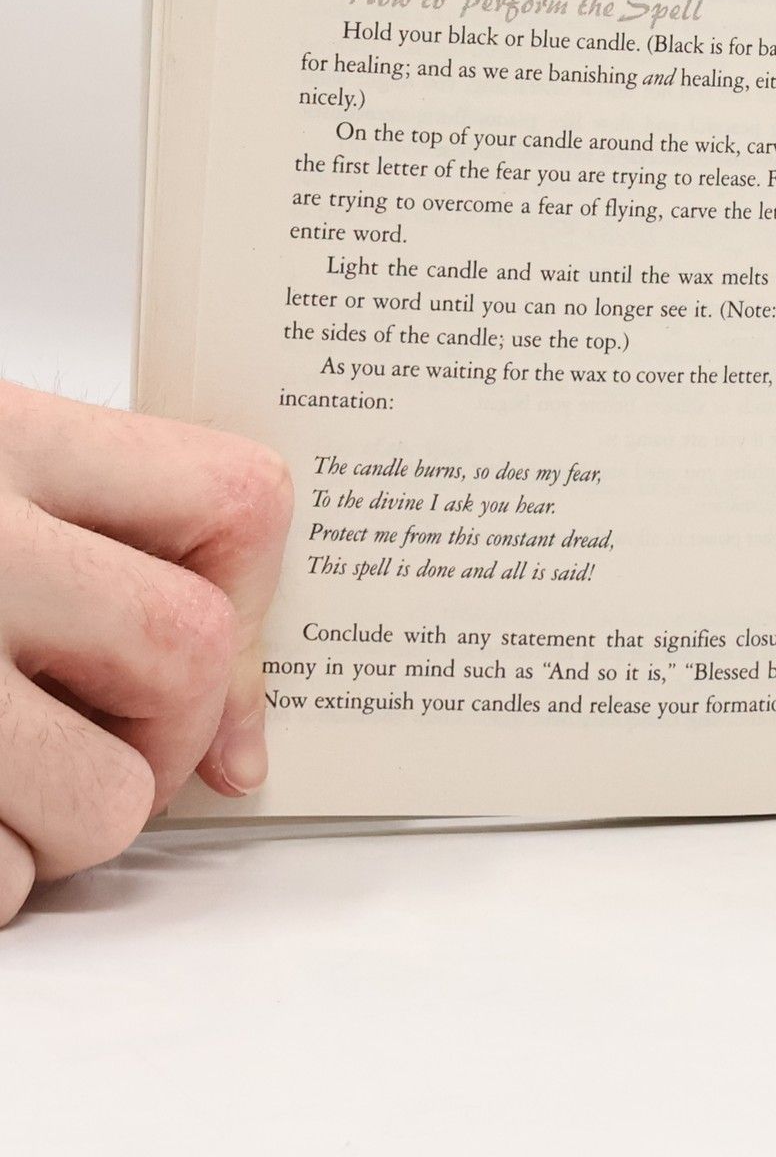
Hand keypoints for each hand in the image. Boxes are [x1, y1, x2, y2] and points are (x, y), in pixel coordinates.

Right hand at [0, 381, 290, 923]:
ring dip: (72, 831)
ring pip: (107, 797)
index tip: (220, 664)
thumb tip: (241, 754)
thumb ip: (98, 563)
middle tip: (105, 749)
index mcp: (6, 440)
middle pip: (189, 650)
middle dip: (172, 735)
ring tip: (6, 794)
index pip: (238, 500)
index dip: (256, 603)